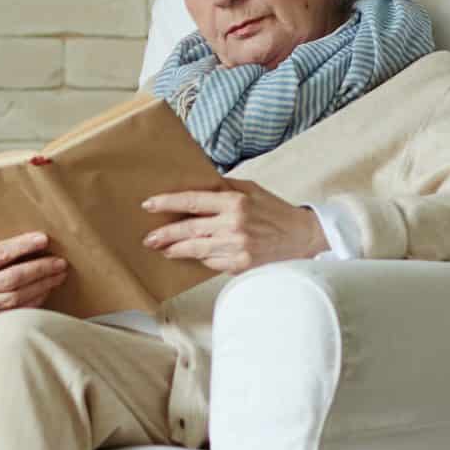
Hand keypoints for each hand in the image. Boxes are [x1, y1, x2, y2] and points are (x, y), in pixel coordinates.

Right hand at [0, 232, 66, 327]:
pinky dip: (36, 300)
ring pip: (19, 297)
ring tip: (59, 275)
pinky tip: (47, 291)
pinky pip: (19, 312)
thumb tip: (29, 241)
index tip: (43, 239)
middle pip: (13, 278)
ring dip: (43, 285)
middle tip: (59, 262)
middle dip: (40, 269)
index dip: (23, 246)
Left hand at [140, 178, 326, 274]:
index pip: (192, 201)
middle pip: (189, 230)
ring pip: (196, 250)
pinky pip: (211, 263)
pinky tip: (191, 256)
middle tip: (148, 238)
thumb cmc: (275, 210)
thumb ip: (224, 187)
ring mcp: (236, 248)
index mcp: (235, 202)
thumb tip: (197, 183)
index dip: (167, 203)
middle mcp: (234, 225)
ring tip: (162, 249)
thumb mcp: (251, 189)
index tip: (149, 205)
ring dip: (176, 250)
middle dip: (164, 234)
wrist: (302, 236)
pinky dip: (200, 259)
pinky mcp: (240, 265)